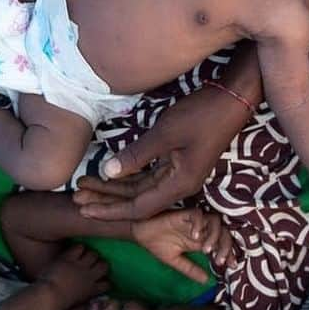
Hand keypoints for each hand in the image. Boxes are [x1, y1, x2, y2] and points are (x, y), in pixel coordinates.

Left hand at [37, 243, 109, 307]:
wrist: (49, 296)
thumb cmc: (60, 305)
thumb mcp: (77, 305)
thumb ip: (84, 299)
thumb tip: (85, 297)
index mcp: (91, 290)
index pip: (106, 284)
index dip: (105, 281)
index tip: (103, 280)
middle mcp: (89, 276)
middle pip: (104, 266)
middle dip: (101, 264)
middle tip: (95, 264)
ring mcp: (79, 266)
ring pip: (93, 254)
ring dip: (90, 255)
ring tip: (86, 255)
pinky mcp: (69, 258)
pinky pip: (79, 248)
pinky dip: (78, 248)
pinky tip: (75, 250)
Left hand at [73, 88, 241, 221]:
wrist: (231, 99)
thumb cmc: (201, 115)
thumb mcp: (165, 134)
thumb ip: (136, 155)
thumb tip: (107, 172)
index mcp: (180, 185)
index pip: (139, 208)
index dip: (111, 211)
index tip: (85, 209)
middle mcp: (180, 185)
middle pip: (138, 200)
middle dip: (107, 199)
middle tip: (77, 198)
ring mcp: (179, 173)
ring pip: (142, 187)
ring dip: (115, 188)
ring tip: (86, 185)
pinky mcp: (178, 161)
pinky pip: (149, 175)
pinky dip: (129, 175)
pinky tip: (110, 173)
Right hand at [133, 208, 235, 281]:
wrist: (140, 232)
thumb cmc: (157, 244)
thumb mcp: (175, 261)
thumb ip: (190, 269)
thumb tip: (206, 282)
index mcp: (201, 240)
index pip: (222, 243)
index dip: (230, 252)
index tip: (232, 266)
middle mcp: (200, 229)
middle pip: (223, 232)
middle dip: (226, 246)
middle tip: (219, 261)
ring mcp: (193, 220)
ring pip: (215, 221)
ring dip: (214, 235)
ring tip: (205, 250)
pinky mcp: (183, 213)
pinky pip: (198, 214)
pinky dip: (199, 223)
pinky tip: (194, 236)